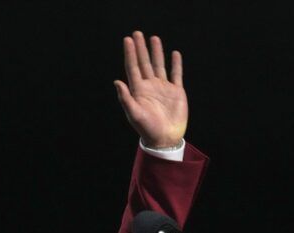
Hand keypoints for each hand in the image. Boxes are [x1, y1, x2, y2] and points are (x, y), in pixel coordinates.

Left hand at [114, 31, 187, 147]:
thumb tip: (116, 81)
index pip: (133, 67)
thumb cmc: (147, 128)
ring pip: (159, 65)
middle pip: (144, 63)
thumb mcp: (134, 114)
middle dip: (140, 48)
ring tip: (154, 38)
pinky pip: (176, 74)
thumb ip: (125, 98)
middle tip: (137, 33)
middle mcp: (150, 86)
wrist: (164, 138)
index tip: (127, 40)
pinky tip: (174, 54)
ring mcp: (163, 88)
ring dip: (156, 52)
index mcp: (138, 90)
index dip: (130, 53)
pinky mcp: (176, 91)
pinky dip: (176, 64)